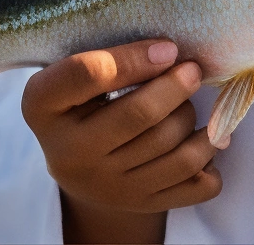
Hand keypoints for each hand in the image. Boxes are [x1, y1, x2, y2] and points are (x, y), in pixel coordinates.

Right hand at [21, 38, 222, 242]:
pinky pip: (196, 184)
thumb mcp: (72, 74)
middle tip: (192, 70)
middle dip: (177, 87)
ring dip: (193, 120)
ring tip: (190, 105)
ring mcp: (106, 186)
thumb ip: (108, 59)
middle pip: (140, 115)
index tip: (167, 49)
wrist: (78, 166)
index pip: (88, 74)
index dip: (134, 58)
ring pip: (174, 152)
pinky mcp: (140, 204)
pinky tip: (202, 141)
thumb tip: (171, 54)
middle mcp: (69, 153)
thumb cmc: (80, 102)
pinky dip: (210, 158)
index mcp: (42, 105)